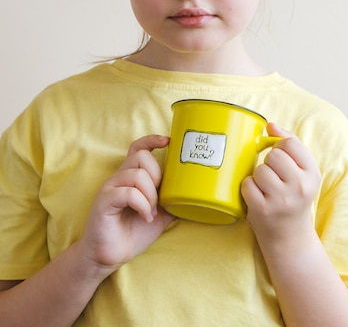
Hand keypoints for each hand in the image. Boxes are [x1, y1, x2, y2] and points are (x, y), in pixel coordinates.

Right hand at [80, 135, 174, 272]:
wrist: (111, 255)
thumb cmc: (133, 233)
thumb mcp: (161, 214)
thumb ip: (172, 200)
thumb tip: (194, 194)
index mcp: (131, 177)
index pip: (138, 148)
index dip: (151, 140)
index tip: (168, 142)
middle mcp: (119, 178)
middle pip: (141, 157)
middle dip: (157, 177)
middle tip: (158, 201)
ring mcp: (110, 188)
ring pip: (137, 174)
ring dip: (150, 196)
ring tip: (151, 213)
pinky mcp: (104, 201)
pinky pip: (128, 192)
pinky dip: (142, 206)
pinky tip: (146, 217)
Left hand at [241, 123, 320, 241]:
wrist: (289, 235)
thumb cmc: (293, 197)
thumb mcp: (302, 172)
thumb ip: (290, 145)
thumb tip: (270, 125)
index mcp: (312, 174)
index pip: (290, 143)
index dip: (280, 147)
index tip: (280, 158)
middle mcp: (300, 186)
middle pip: (273, 155)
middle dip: (269, 164)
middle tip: (274, 178)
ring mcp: (281, 199)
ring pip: (259, 170)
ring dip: (258, 177)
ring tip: (267, 189)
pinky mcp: (263, 210)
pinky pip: (247, 184)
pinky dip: (248, 189)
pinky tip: (258, 197)